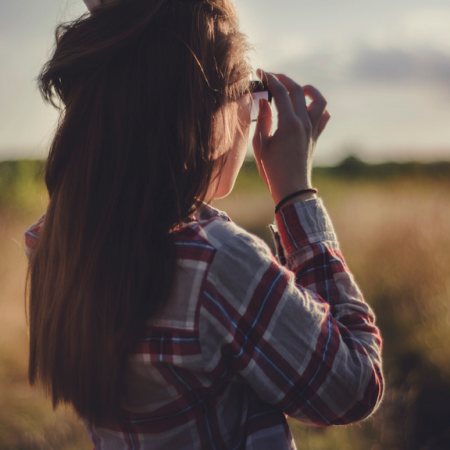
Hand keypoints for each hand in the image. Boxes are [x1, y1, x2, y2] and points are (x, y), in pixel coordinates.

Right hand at [252, 70, 329, 204]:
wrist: (292, 189)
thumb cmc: (272, 170)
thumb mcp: (260, 145)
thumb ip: (262, 119)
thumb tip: (264, 100)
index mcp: (288, 124)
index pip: (280, 92)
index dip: (269, 79)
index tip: (260, 73)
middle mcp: (304, 123)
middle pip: (298, 90)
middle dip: (284, 79)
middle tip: (272, 77)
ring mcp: (312, 130)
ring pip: (318, 100)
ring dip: (309, 90)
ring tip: (298, 88)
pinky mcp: (316, 137)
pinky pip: (324, 117)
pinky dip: (318, 108)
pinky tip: (307, 108)